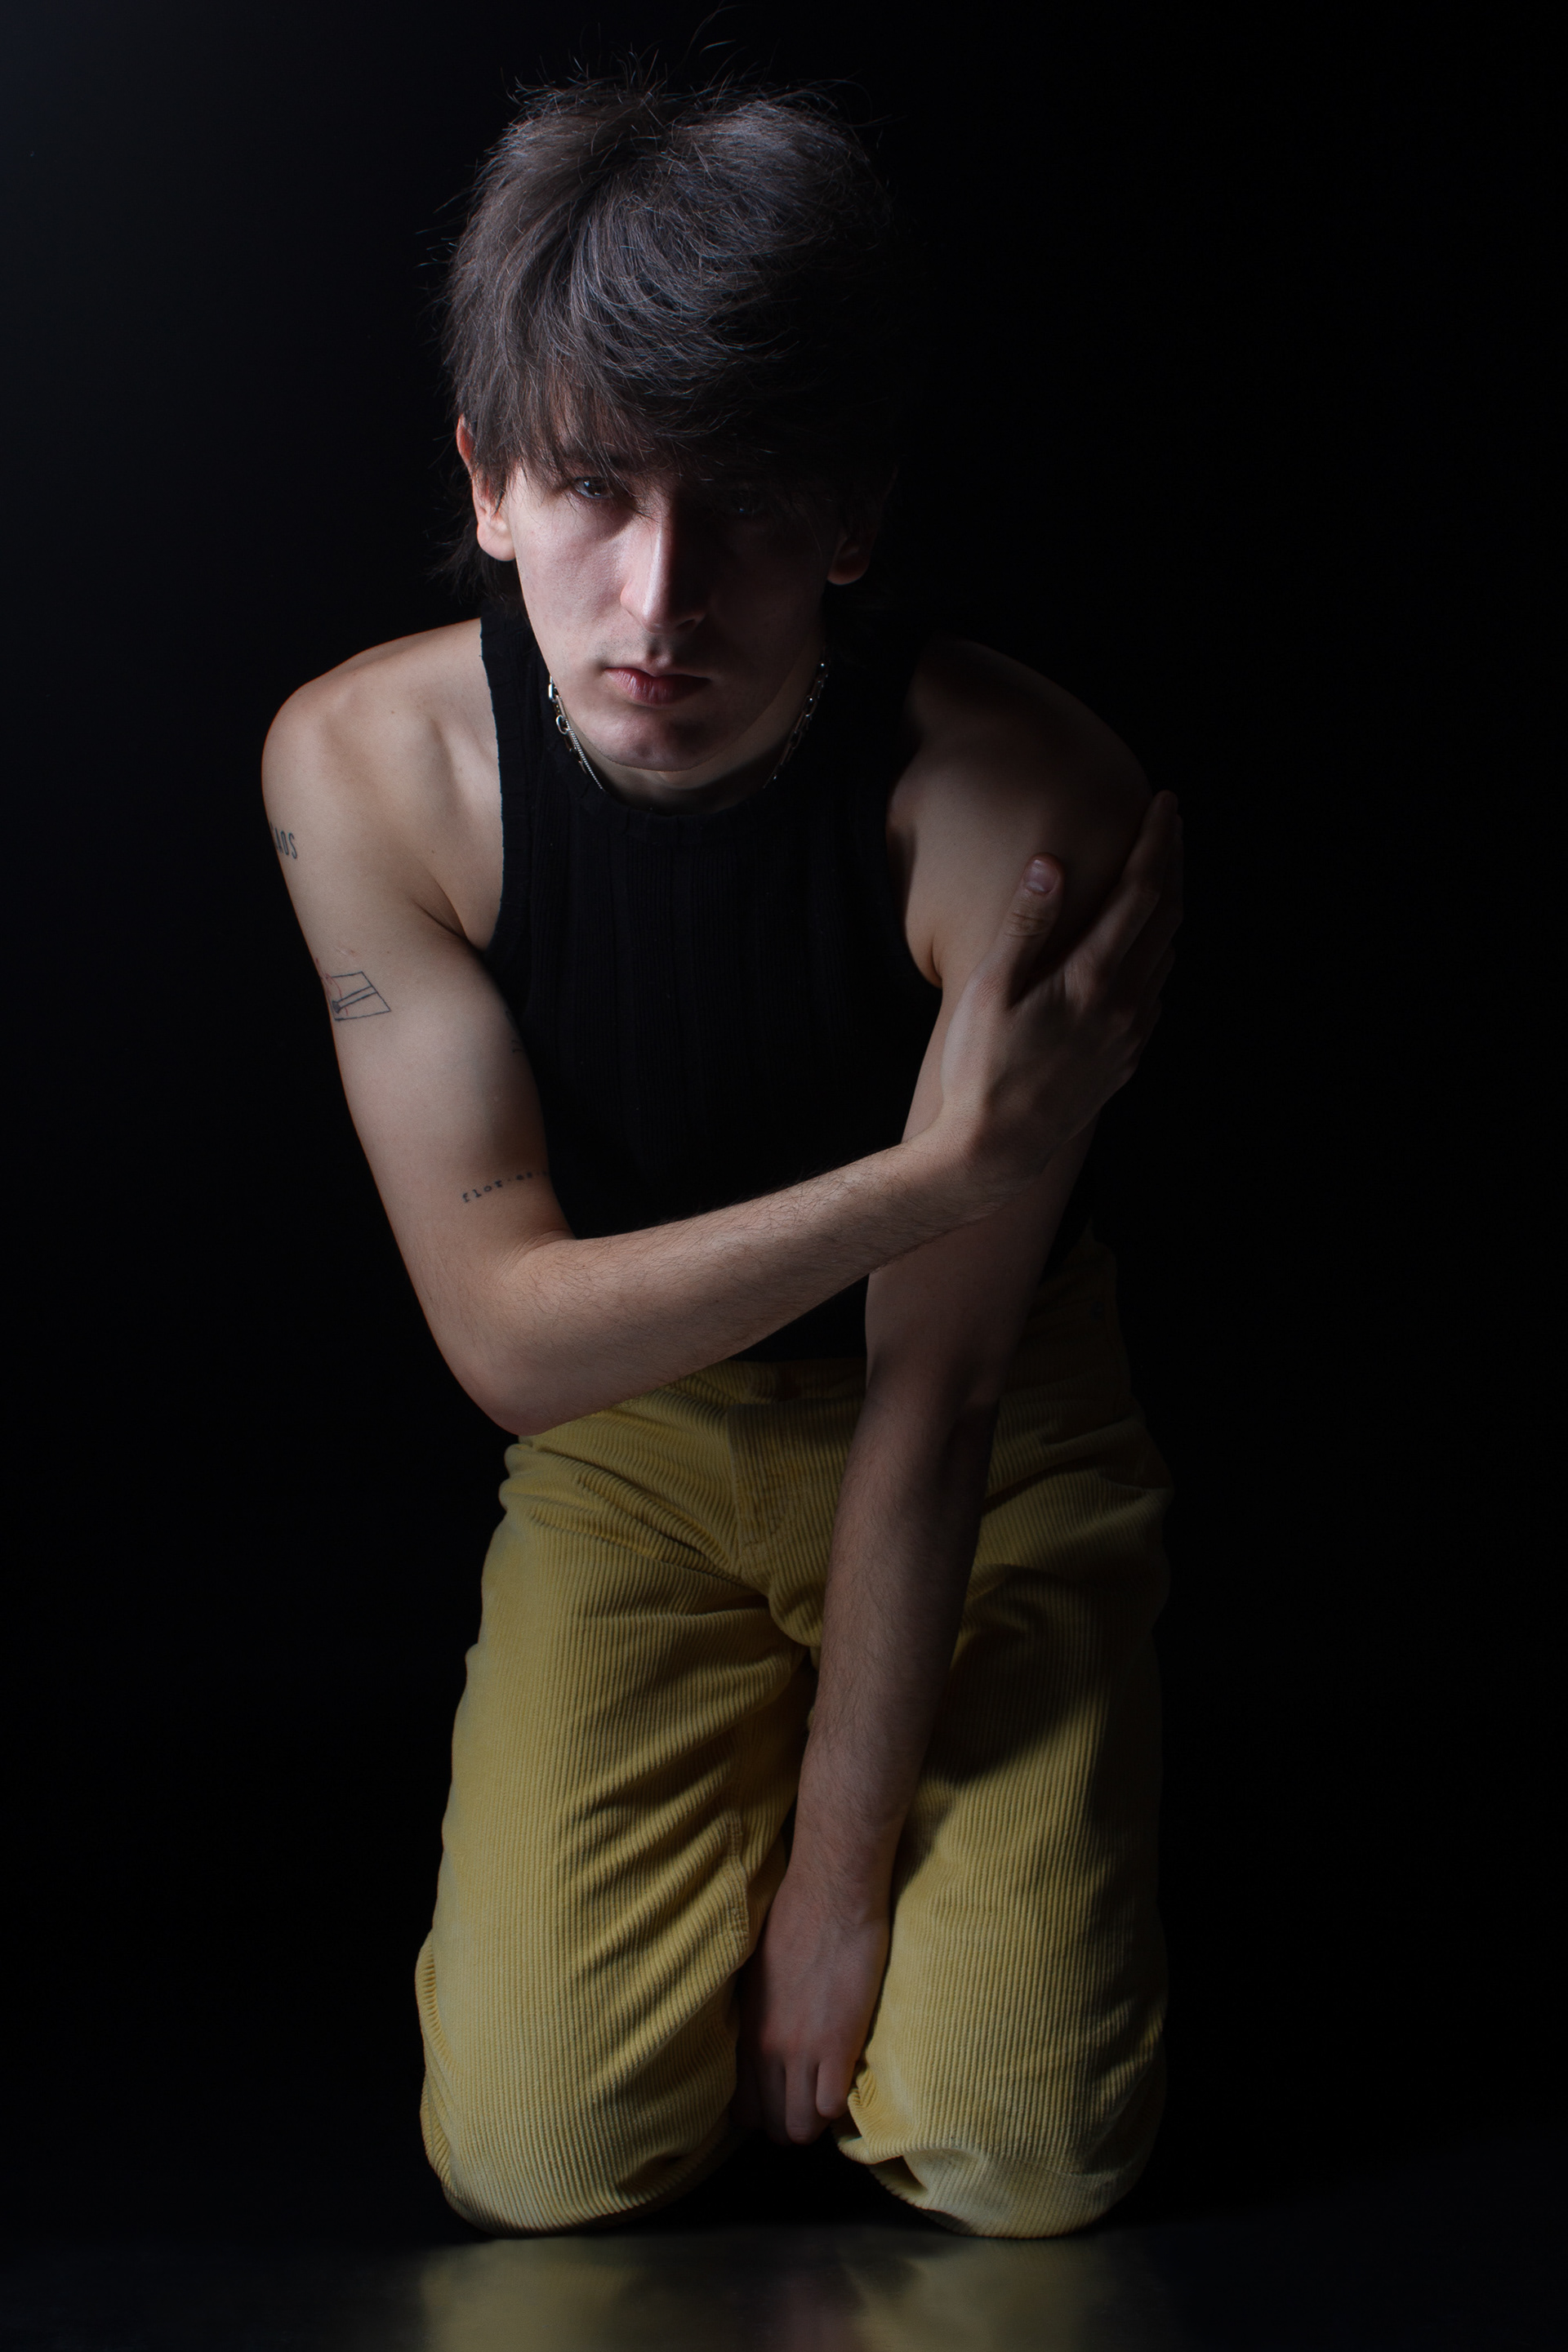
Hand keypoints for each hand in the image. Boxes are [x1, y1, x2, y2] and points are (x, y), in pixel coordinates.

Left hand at [733, 1860, 889, 2144]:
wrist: (830, 1893)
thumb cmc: (796, 1918)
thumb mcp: (758, 1973)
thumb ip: (759, 2015)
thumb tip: (766, 2038)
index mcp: (746, 2029)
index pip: (744, 2109)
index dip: (769, 2111)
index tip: (789, 2098)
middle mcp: (765, 2047)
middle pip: (773, 2125)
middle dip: (795, 2121)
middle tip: (816, 2099)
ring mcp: (799, 2049)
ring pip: (801, 2126)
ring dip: (818, 2118)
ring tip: (834, 2092)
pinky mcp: (836, 2043)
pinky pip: (832, 2106)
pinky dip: (842, 2105)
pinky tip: (850, 2078)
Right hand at [935, 789, 1182, 1198]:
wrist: (996, 1151)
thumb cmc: (979, 1068)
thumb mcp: (989, 989)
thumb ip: (1026, 924)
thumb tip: (1051, 861)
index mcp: (1092, 978)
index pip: (1142, 891)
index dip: (1157, 841)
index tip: (1165, 803)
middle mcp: (1125, 1003)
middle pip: (1168, 916)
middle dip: (1173, 862)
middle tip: (1171, 822)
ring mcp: (1131, 1034)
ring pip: (1168, 954)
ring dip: (1170, 907)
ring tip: (1162, 872)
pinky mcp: (1127, 1059)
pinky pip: (1156, 992)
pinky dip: (1159, 953)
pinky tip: (1145, 947)